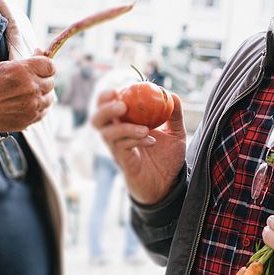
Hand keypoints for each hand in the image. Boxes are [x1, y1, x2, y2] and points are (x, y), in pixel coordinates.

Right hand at [0, 56, 55, 135]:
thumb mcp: (3, 66)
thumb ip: (25, 62)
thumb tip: (41, 53)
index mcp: (24, 71)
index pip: (50, 66)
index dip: (46, 65)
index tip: (40, 67)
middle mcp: (31, 88)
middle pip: (51, 82)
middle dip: (43, 79)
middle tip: (31, 80)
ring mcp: (32, 106)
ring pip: (50, 98)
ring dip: (43, 94)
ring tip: (28, 93)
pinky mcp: (30, 119)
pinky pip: (44, 111)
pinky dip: (39, 107)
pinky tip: (27, 104)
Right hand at [91, 89, 186, 204]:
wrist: (168, 185)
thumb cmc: (167, 158)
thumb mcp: (176, 133)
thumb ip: (174, 115)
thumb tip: (171, 95)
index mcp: (125, 125)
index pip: (107, 107)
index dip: (106, 97)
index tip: (117, 89)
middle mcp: (117, 137)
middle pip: (97, 119)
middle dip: (105, 108)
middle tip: (121, 104)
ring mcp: (118, 151)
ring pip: (106, 134)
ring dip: (124, 127)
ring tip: (144, 128)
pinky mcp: (124, 163)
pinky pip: (121, 148)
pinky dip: (135, 140)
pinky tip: (151, 141)